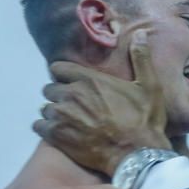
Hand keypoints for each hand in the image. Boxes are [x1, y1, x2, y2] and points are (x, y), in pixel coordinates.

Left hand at [34, 30, 170, 175]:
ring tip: (69, 121)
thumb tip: (140, 34)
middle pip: (49, 88)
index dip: (64, 75)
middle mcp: (71, 94)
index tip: (74, 83)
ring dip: (54, 112)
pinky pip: (39, 126)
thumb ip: (141, 58)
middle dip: (59, 94)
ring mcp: (62, 116)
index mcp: (89, 79)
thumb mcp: (150, 86)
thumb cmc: (145, 119)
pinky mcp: (57, 136)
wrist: (137, 154)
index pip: (57, 68)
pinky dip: (47, 128)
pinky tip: (61, 133)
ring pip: (45, 108)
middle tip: (74, 105)